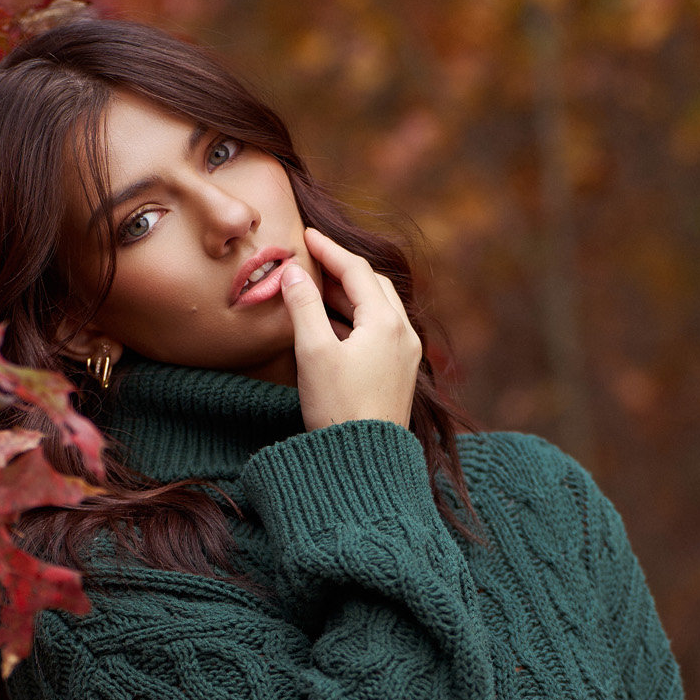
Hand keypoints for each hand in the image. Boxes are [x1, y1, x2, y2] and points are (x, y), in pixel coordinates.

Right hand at [280, 228, 422, 432]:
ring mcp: (405, 356)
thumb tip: (293, 272)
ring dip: (349, 294)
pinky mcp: (398, 375)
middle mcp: (404, 334)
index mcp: (386, 323)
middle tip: (313, 260)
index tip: (307, 236)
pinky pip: (380, 332)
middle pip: (374, 285)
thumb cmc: (338, 408)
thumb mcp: (313, 351)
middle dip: (342, 269)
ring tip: (317, 288)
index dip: (329, 250)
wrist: (364, 464)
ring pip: (379, 308)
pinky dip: (356, 318)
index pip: (357, 271)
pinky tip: (332, 326)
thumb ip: (303, 305)